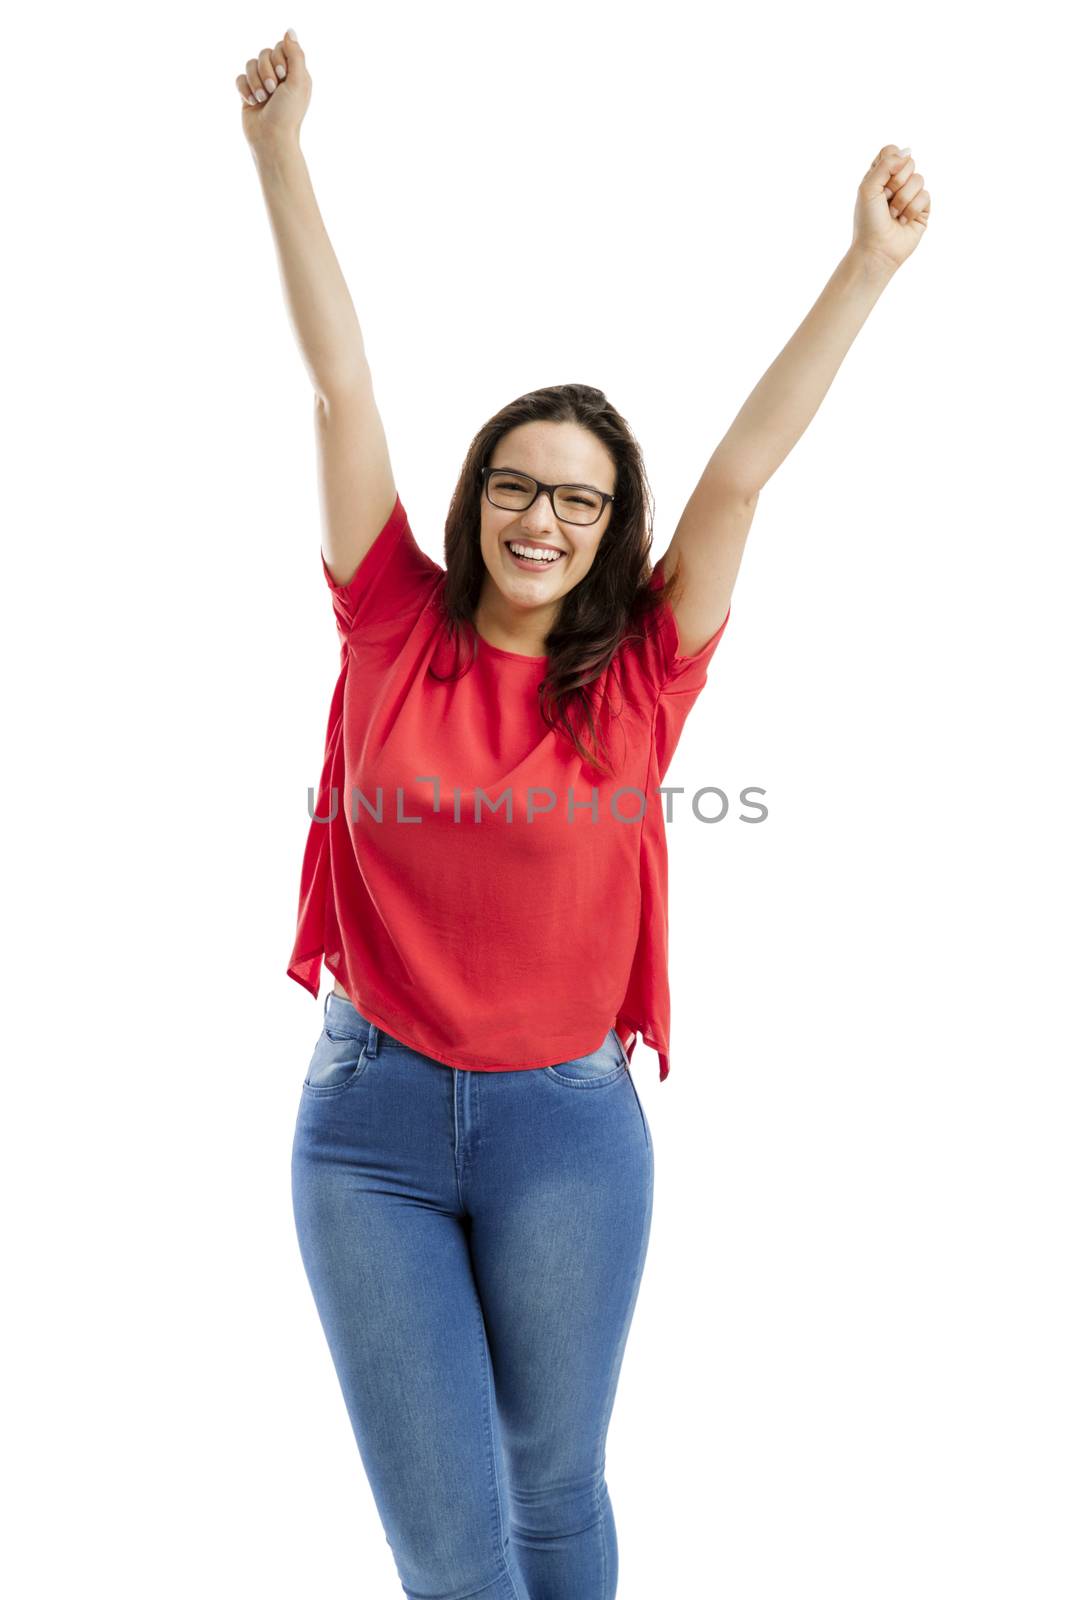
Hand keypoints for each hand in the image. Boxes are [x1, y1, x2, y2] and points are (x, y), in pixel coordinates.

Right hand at [236, 30, 310, 151]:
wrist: (271, 139)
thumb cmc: (287, 114)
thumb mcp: (297, 82)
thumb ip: (295, 55)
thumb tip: (290, 31)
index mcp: (295, 73)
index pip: (281, 46)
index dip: (279, 57)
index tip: (283, 75)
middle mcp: (279, 77)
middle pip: (264, 53)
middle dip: (266, 71)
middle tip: (273, 90)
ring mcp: (262, 84)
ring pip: (250, 64)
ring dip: (255, 82)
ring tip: (262, 99)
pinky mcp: (249, 93)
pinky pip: (239, 78)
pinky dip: (244, 89)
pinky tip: (252, 102)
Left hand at [851, 144, 930, 273]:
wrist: (876, 250)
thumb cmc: (868, 221)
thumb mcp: (868, 188)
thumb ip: (885, 164)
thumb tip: (907, 151)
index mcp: (880, 176)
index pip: (892, 151)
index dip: (890, 162)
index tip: (882, 180)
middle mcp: (896, 183)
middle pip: (908, 162)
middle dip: (896, 183)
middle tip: (886, 200)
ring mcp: (910, 195)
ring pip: (919, 179)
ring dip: (903, 200)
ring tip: (893, 215)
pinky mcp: (922, 209)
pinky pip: (925, 195)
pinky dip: (912, 209)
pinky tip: (903, 222)